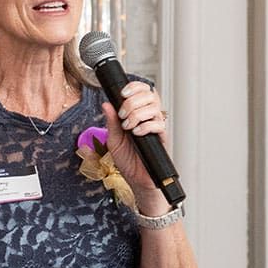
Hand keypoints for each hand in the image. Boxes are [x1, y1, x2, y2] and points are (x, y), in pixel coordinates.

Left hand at [101, 82, 168, 208]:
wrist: (136, 180)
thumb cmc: (127, 161)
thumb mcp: (114, 140)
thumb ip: (111, 122)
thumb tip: (106, 105)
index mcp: (138, 114)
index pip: (142, 91)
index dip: (134, 87)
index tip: (123, 94)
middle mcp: (149, 118)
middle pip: (150, 95)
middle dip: (132, 102)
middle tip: (122, 115)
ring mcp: (156, 127)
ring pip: (154, 107)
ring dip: (137, 114)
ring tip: (128, 127)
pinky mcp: (162, 138)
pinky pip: (158, 125)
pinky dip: (145, 126)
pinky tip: (136, 134)